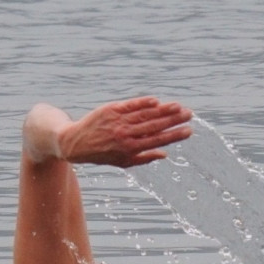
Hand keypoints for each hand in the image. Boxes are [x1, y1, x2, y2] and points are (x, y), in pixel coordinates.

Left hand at [57, 97, 192, 167]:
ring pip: (145, 114)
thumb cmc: (102, 154)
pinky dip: (144, 103)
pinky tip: (157, 101)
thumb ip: (144, 158)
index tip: (188, 131)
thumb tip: (165, 154)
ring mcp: (118, 121)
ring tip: (179, 106)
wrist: (74, 142)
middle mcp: (125, 134)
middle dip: (174, 120)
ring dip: (164, 110)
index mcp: (130, 149)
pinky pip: (131, 105)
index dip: (174, 135)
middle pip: (155, 125)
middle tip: (189, 114)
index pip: (157, 140)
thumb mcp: (122, 162)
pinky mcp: (111, 109)